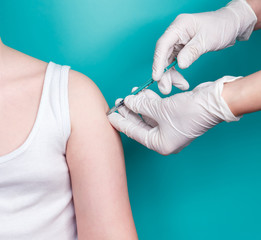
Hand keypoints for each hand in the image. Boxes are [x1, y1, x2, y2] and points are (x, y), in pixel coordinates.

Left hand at [108, 76, 241, 154]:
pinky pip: (158, 111)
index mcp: (160, 144)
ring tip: (130, 95)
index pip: (133, 132)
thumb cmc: (190, 112)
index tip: (109, 115)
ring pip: (149, 116)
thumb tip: (128, 101)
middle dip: (129, 112)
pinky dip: (151, 103)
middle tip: (118, 103)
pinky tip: (144, 94)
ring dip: (140, 105)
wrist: (215, 102)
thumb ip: (141, 106)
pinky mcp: (176, 118)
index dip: (120, 122)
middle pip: (140, 125)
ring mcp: (170, 129)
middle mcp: (164, 139)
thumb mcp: (160, 109)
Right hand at [152, 0, 256, 94]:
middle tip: (166, 88)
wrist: (231, 25)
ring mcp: (177, 42)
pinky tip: (182, 83)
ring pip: (167, 62)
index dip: (158, 62)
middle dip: (164, 73)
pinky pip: (175, 63)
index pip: (163, 45)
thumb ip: (192, 51)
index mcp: (179, 26)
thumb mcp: (208, 39)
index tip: (157, 77)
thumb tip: (179, 64)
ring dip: (170, 76)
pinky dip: (177, 74)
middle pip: (163, 55)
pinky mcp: (181, 49)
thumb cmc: (221, 26)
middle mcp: (175, 34)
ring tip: (180, 86)